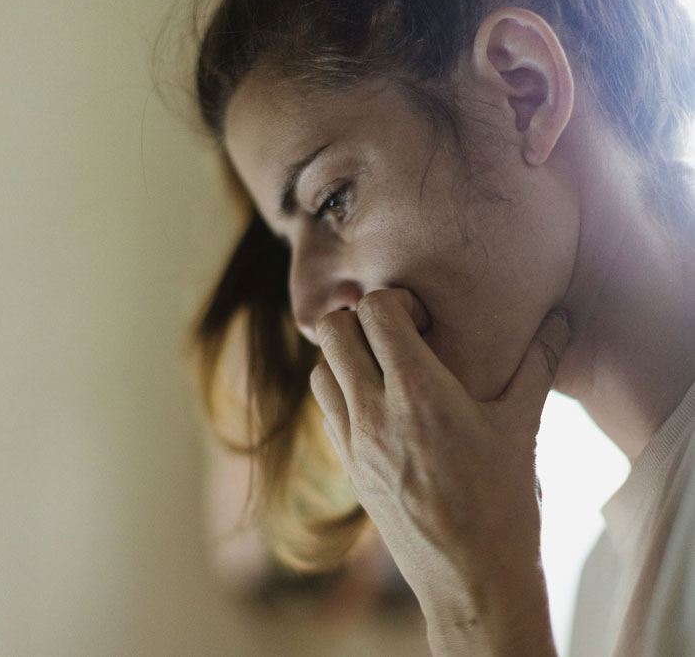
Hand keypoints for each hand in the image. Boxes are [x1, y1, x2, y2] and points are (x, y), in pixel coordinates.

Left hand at [310, 288, 568, 655]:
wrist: (472, 581)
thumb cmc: (503, 503)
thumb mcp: (522, 427)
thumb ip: (540, 364)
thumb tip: (562, 319)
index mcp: (419, 391)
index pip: (375, 310)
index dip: (395, 300)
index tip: (423, 320)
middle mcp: (374, 411)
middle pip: (332, 331)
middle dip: (360, 319)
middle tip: (396, 335)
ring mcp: (354, 442)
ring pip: (320, 370)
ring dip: (343, 356)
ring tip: (383, 367)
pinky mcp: (348, 468)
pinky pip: (326, 410)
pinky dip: (341, 393)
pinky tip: (378, 406)